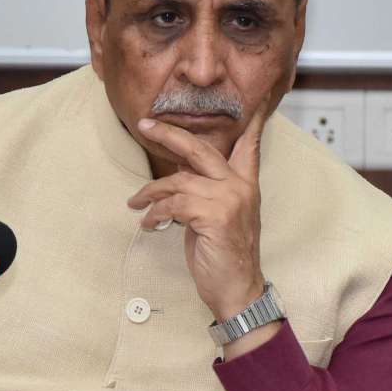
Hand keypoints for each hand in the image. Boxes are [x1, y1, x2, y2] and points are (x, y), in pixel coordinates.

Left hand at [127, 109, 265, 320]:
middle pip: (200, 149)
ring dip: (151, 192)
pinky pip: (173, 205)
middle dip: (170, 134)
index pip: (249, 144)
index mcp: (246, 185)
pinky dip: (155, 213)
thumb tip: (179, 177)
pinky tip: (149, 223)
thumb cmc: (224, 256)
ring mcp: (228, 200)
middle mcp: (240, 187)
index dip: (252, 121)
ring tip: (137, 204)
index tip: (254, 99)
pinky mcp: (213, 217)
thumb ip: (206, 193)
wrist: (237, 291)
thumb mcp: (219, 217)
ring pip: (178, 180)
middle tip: (147, 125)